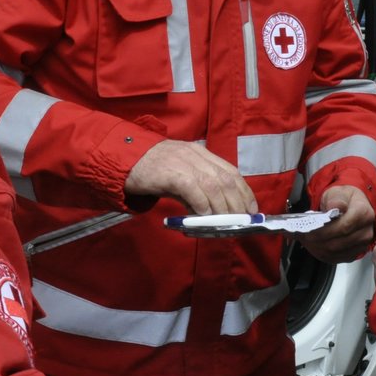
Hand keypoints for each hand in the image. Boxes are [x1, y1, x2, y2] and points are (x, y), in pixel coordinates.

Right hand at [124, 139, 256, 214]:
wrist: (124, 159)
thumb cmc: (153, 170)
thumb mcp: (180, 177)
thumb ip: (197, 192)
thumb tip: (213, 214)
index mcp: (201, 153)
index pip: (231, 172)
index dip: (245, 192)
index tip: (251, 209)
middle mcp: (196, 155)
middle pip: (226, 179)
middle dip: (237, 203)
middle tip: (240, 221)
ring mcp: (183, 162)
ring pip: (213, 184)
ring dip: (222, 207)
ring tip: (225, 222)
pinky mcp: (169, 172)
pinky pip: (192, 188)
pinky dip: (202, 202)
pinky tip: (204, 214)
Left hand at [300, 184, 375, 263]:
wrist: (352, 206)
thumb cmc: (345, 199)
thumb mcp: (339, 192)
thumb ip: (336, 198)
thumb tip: (333, 207)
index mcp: (364, 214)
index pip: (342, 227)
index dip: (323, 231)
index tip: (308, 229)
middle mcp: (365, 232)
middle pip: (337, 243)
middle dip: (316, 241)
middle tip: (301, 235)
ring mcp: (361, 245)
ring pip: (334, 253)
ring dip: (316, 248)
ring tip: (305, 240)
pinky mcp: (354, 254)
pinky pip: (335, 259)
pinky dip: (321, 254)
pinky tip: (313, 245)